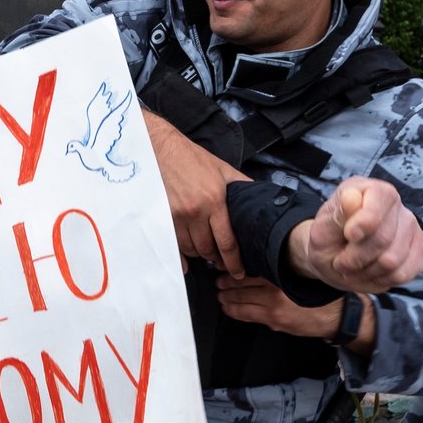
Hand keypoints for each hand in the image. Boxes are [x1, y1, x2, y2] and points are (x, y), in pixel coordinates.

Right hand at [143, 110, 246, 275]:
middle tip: (221, 260)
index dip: (234, 262)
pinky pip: (174, 245)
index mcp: (215, 201)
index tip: (238, 272)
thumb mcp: (223, 170)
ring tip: (205, 250)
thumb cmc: (193, 159)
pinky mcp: (162, 217)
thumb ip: (241, 186)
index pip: (227, 241)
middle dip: (216, 258)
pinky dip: (181, 256)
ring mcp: (176, 216)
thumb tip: (260, 199)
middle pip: (208, 250)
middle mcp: (196, 211)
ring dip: (199, 253)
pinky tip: (187, 261)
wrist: (162, 149)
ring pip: (191, 249)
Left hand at [216, 276, 341, 338]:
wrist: (335, 315)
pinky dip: (233, 311)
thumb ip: (278, 273)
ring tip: (220, 295)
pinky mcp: (273, 320)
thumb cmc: (319, 294)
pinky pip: (245, 315)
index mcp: (281, 274)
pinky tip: (228, 308)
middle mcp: (275, 289)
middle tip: (218, 281)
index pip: (249, 268)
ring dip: (226, 297)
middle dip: (225, 283)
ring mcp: (272, 306)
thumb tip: (256, 270)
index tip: (223, 266)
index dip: (232, 267)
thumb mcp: (299, 275)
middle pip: (240, 283)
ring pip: (239, 300)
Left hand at [289, 176, 422, 292]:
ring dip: (366, 272)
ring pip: (393, 260)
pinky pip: (404, 273)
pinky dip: (381, 280)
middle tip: (341, 262)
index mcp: (369, 189)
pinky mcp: (418, 247)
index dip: (365, 222)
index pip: (380, 200)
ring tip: (353, 269)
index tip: (349, 235)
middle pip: (383, 238)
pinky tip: (370, 274)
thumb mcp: (322, 228)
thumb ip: (338, 214)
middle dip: (356, 258)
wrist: (335, 259)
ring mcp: (410, 225)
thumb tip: (352, 197)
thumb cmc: (329, 240)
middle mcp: (394, 203)